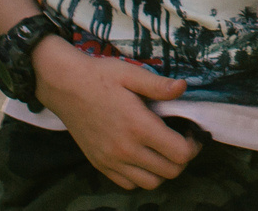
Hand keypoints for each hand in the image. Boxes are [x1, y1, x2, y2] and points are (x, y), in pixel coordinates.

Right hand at [32, 35, 201, 190]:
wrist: (64, 85)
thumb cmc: (99, 76)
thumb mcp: (131, 73)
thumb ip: (159, 85)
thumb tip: (183, 88)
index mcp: (139, 126)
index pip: (179, 153)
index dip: (193, 145)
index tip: (191, 133)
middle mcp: (126, 149)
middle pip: (170, 171)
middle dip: (183, 158)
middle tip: (181, 141)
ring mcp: (111, 160)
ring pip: (150, 183)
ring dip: (163, 170)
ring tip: (162, 151)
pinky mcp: (99, 164)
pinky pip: (128, 184)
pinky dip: (140, 176)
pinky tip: (141, 157)